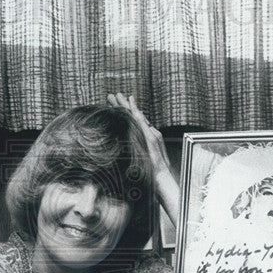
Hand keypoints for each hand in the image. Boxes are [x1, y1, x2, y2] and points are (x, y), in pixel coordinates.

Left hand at [108, 92, 180, 229]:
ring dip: (127, 105)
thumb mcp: (137, 160)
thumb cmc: (149, 172)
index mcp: (142, 137)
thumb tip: (122, 147)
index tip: (114, 103)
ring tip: (117, 95)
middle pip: (133, 115)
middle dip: (122, 104)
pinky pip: (142, 124)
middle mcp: (147, 133)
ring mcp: (150, 134)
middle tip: (111, 94)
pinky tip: (132, 107)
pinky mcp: (151, 138)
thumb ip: (132, 149)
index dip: (123, 111)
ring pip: (136, 116)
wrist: (161, 177)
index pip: (131, 121)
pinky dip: (137, 115)